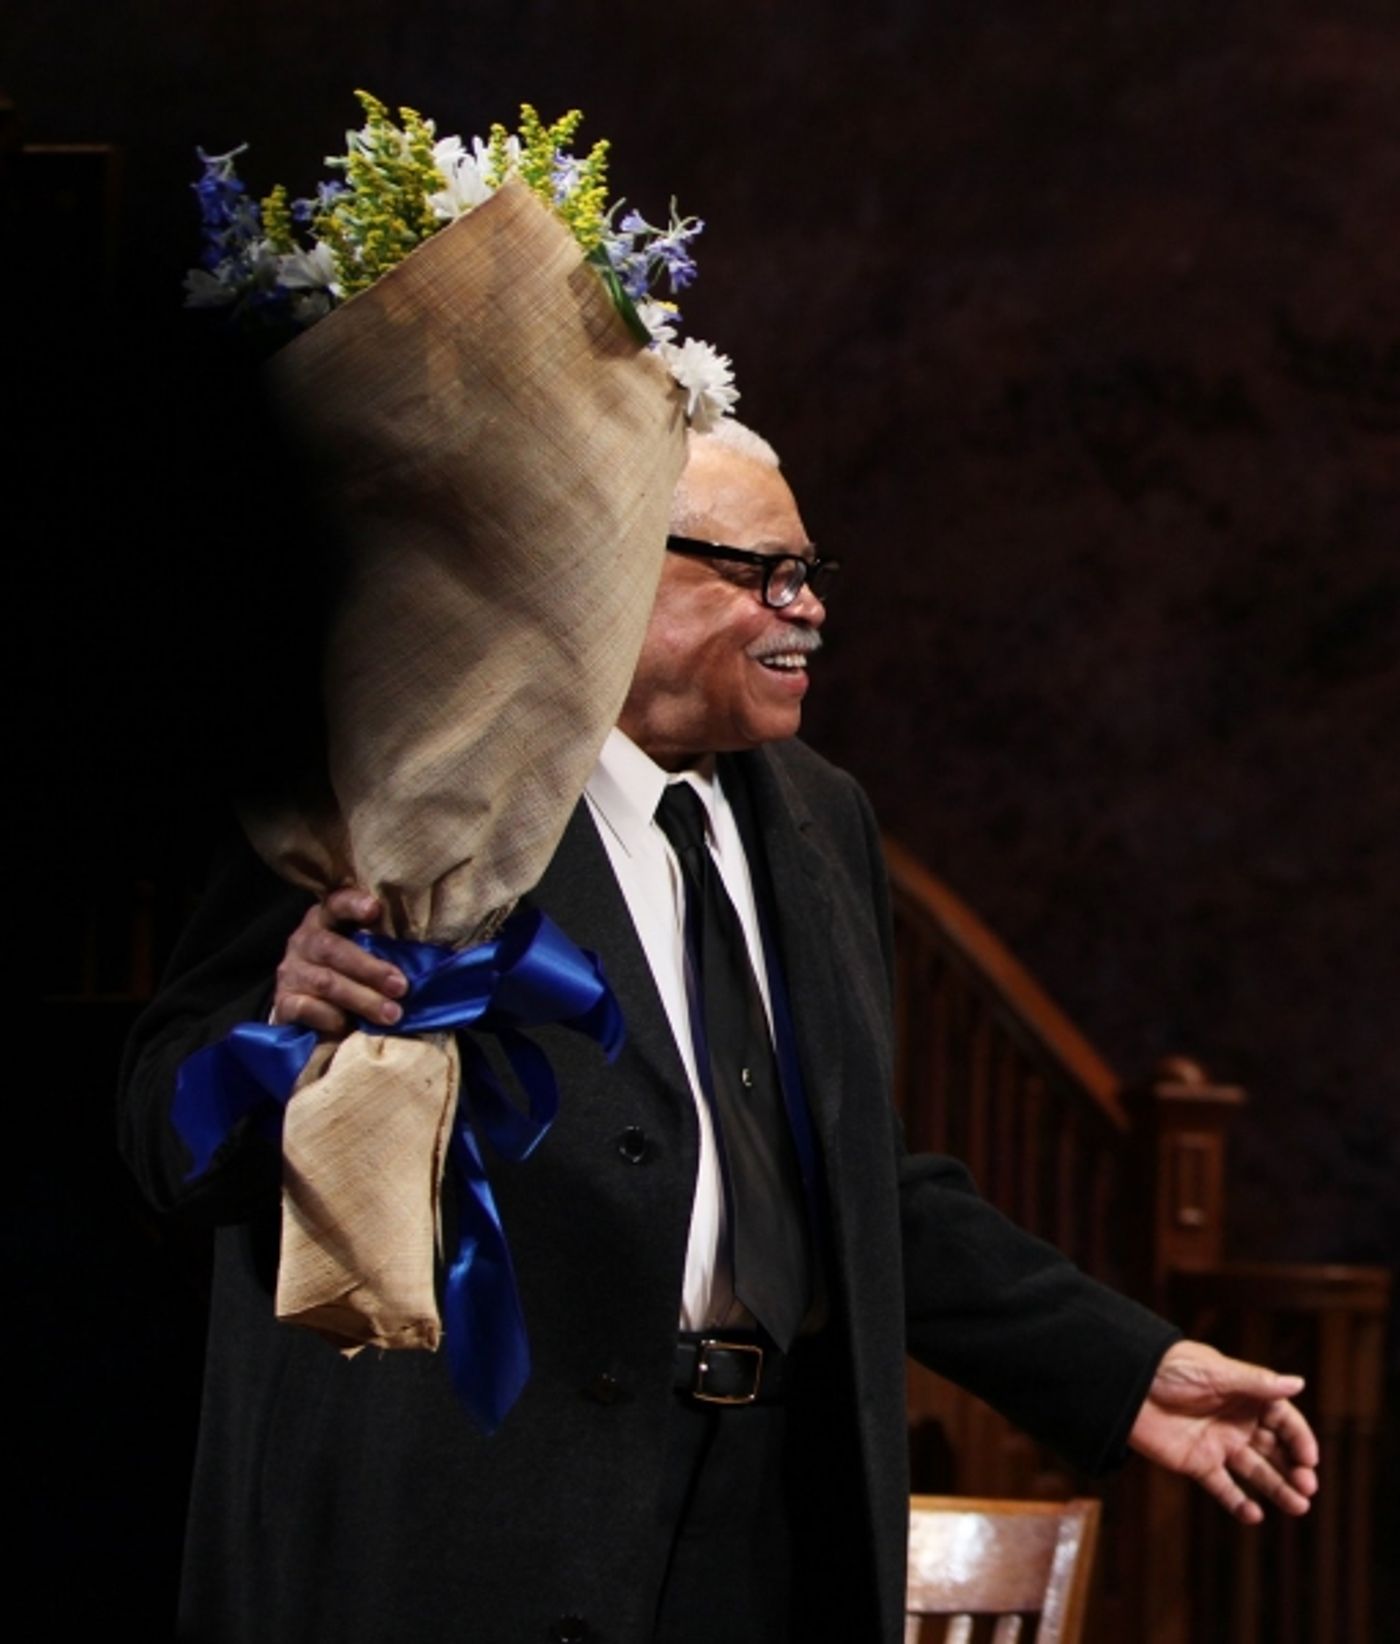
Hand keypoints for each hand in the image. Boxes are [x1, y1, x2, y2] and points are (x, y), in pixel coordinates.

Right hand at [272, 886, 407, 1036]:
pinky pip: (308, 1008)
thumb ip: (381, 948)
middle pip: (333, 949)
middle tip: (401, 987)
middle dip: (370, 969)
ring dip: (363, 999)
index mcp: (326, 919)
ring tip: (391, 1014)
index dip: (353, 905)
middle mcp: (304, 941)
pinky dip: (332, 1018)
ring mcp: (291, 972)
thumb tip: (423, 960)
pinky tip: (349, 1025)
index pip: (336, 903)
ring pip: (326, 982)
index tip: (375, 910)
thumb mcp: (364, 953)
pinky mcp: (284, 1002)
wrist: (308, 1010)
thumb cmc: (351, 974)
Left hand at [1129, 1340, 1318, 1523]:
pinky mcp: (1197, 1463)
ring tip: (1298, 1507)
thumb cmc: (1171, 1368)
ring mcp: (1219, 1444)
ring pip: (1256, 1472)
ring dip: (1278, 1489)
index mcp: (1245, 1396)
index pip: (1283, 1421)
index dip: (1299, 1439)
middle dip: (1295, 1469)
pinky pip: (1223, 1487)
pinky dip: (1238, 1502)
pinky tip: (1254, 1514)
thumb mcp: (1215, 1372)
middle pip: (1275, 1449)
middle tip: (1308, 1487)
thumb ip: (1255, 1383)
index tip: (1309, 1458)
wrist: (1127, 1384)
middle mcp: (1237, 1422)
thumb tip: (1299, 1382)